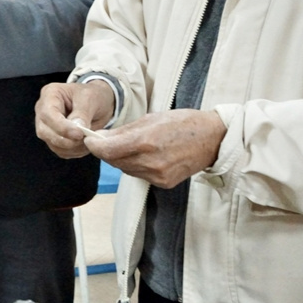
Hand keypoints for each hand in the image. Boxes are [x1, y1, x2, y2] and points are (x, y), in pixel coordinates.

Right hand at [35, 80, 116, 158]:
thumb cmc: (93, 95)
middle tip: (84, 139)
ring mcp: (47, 126)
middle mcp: (43, 110)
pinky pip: (60, 151)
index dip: (62, 127)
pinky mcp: (54, 139)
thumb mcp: (91, 98)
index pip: (48, 114)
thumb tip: (78, 127)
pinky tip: (85, 145)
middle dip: (65, 140)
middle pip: (44, 131)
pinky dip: (74, 151)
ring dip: (71, 147)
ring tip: (88, 140)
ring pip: (51, 143)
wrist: (99, 103)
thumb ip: (83, 112)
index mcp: (50, 94)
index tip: (79, 133)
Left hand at [84, 109, 225, 188]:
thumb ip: (123, 131)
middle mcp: (150, 162)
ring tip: (130, 146)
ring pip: (125, 169)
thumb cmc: (183, 123)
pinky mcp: (164, 183)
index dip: (94, 146)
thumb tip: (100, 137)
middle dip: (107, 151)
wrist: (213, 139)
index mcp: (145, 142)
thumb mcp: (150, 119)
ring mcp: (158, 175)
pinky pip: (139, 175)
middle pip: (114, 161)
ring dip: (121, 159)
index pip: (107, 150)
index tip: (89, 140)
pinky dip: (136, 166)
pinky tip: (144, 156)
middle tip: (106, 140)